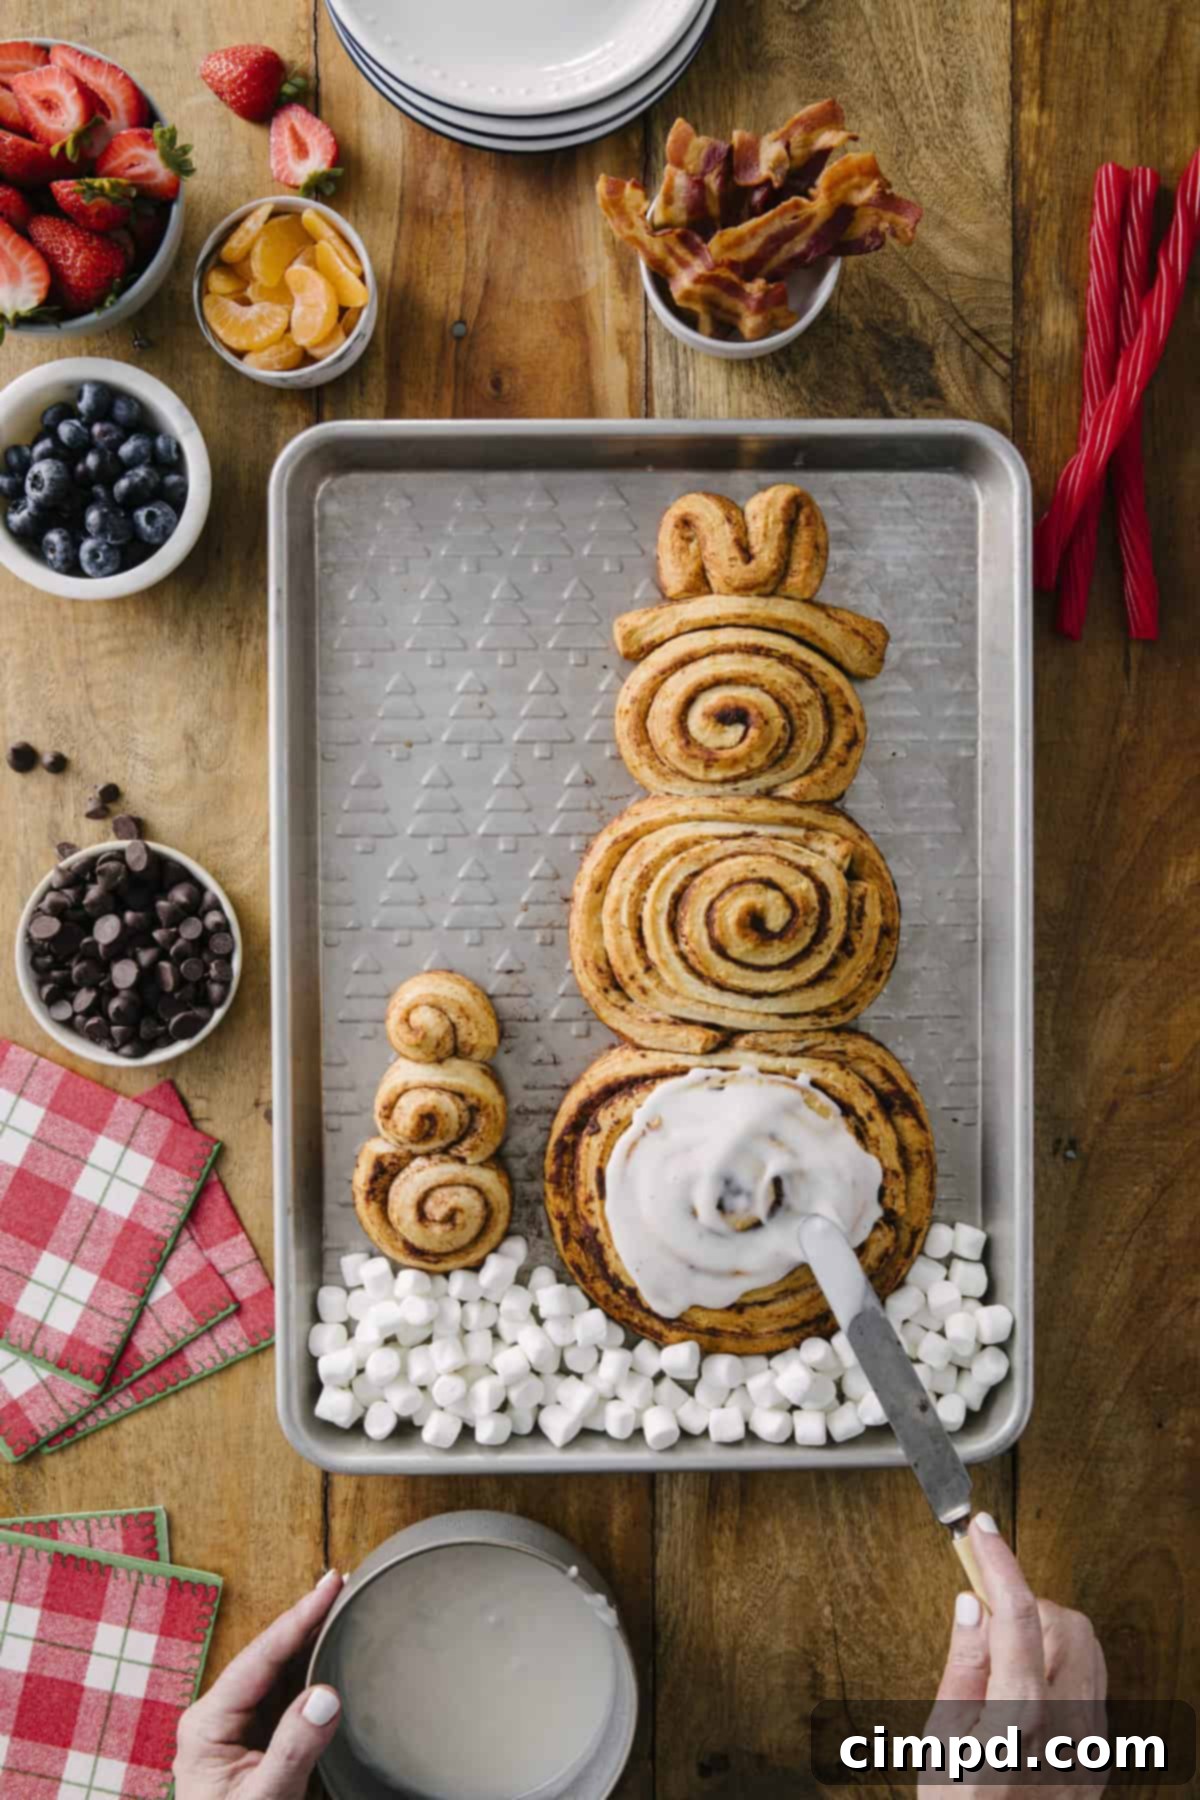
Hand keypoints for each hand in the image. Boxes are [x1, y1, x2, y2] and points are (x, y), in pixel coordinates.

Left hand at [174, 1569, 344, 1799]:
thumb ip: (292, 1750)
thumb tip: (325, 1694)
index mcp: (207, 1724)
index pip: (260, 1657)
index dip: (298, 1618)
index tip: (330, 1586)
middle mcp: (219, 1717)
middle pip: (269, 1655)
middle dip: (305, 1619)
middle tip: (342, 1583)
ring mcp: (237, 1728)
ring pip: (278, 1672)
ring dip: (309, 1640)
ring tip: (340, 1605)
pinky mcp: (256, 1743)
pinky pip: (286, 1696)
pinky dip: (311, 1670)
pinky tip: (331, 1652)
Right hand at [922, 1514, 1107, 1799]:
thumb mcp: (938, 1742)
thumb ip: (961, 1667)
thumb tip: (972, 1602)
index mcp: (1016, 1725)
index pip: (1016, 1620)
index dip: (998, 1564)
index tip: (981, 1529)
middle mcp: (1065, 1733)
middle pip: (1065, 1624)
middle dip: (1025, 1603)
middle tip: (985, 1617)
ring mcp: (1091, 1748)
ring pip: (1087, 1647)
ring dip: (1046, 1631)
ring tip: (1004, 1658)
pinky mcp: (1102, 1757)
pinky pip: (1094, 1682)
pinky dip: (1061, 1664)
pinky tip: (1028, 1687)